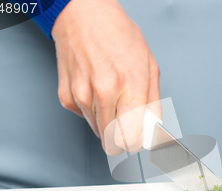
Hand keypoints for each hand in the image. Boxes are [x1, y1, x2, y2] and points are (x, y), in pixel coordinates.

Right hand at [52, 0, 160, 154]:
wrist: (83, 15)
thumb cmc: (118, 36)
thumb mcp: (149, 67)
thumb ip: (153, 104)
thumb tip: (152, 131)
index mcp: (130, 85)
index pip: (131, 139)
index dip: (136, 143)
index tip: (138, 139)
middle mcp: (104, 92)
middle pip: (113, 142)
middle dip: (123, 136)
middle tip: (128, 121)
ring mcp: (83, 96)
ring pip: (99, 132)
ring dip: (108, 122)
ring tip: (112, 96)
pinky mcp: (67, 98)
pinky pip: (85, 119)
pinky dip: (93, 111)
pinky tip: (97, 91)